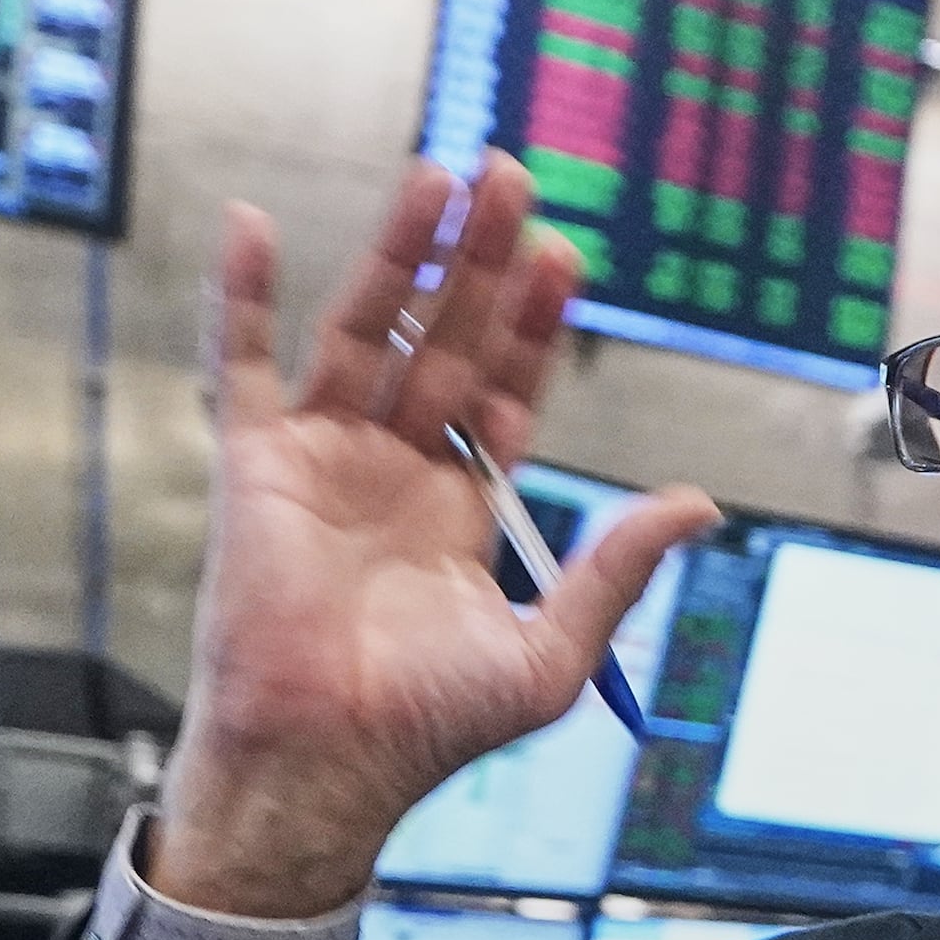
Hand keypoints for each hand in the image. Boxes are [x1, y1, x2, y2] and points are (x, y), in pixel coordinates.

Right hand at [158, 155, 715, 917]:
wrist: (327, 763)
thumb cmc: (430, 729)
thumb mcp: (552, 651)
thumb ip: (617, 568)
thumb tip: (699, 503)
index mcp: (461, 509)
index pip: (503, 391)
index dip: (531, 325)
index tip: (562, 256)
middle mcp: (393, 471)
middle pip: (442, 341)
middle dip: (478, 263)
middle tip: (509, 178)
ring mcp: (323, 460)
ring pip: (365, 332)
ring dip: (401, 254)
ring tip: (438, 177)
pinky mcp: (255, 466)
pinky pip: (241, 364)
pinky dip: (244, 297)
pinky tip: (255, 226)